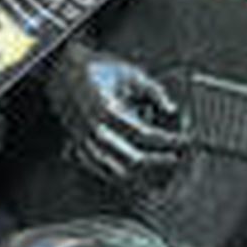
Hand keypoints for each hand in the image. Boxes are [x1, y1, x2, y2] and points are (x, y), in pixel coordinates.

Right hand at [46, 39, 185, 186]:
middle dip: (158, 162)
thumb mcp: (131, 73)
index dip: (169, 140)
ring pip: (112, 171)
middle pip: (131, 159)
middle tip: (175, 159)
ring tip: (156, 177)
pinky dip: (114, 177)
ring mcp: (83, 140)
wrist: (62, 67)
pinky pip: (95, 169)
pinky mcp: (76, 144)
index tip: (184, 140)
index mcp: (108, 111)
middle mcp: (95, 129)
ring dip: (137, 177)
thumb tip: (172, 109)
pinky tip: (127, 178)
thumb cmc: (96, 68)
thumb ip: (154, 92)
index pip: (146, 135)